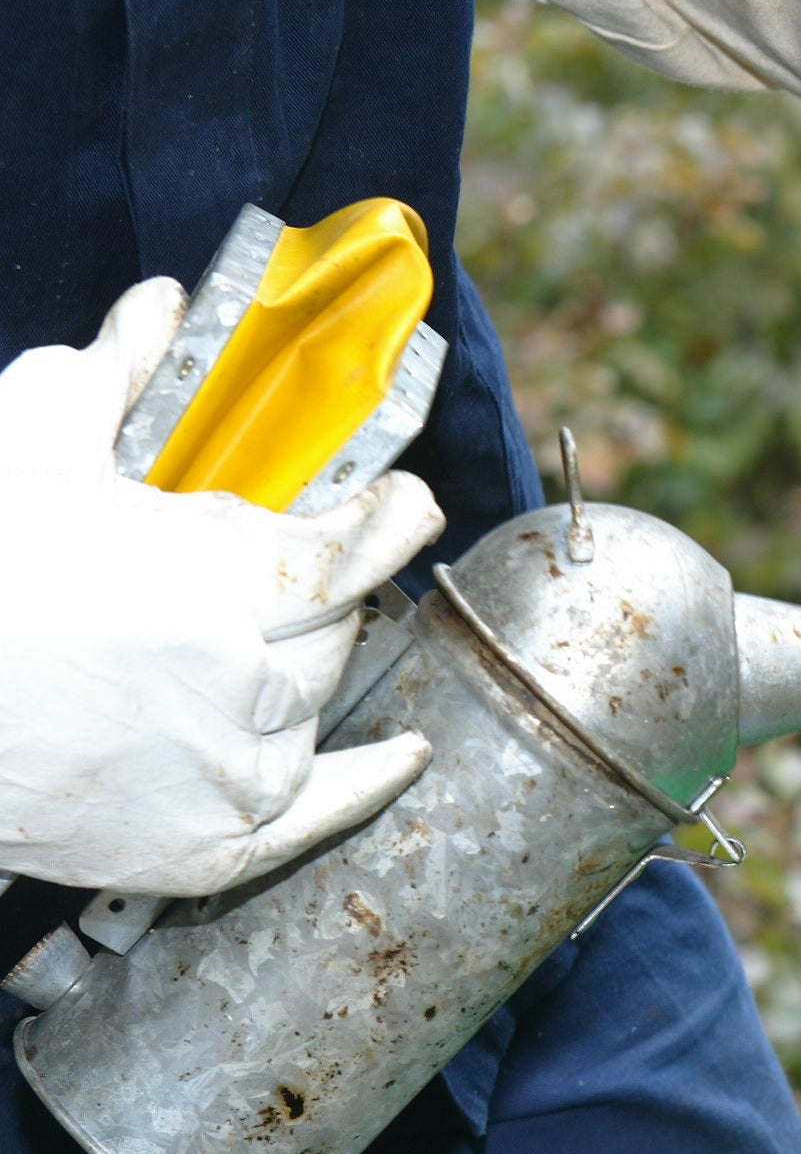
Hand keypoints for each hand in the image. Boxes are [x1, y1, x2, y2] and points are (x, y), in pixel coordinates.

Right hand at [0, 278, 446, 895]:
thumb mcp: (30, 447)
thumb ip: (113, 376)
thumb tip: (165, 306)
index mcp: (214, 578)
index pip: (348, 550)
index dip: (389, 523)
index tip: (409, 504)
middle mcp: (244, 682)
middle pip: (335, 630)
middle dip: (318, 596)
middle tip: (276, 577)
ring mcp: (230, 772)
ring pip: (319, 708)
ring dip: (302, 672)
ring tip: (253, 647)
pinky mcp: (204, 847)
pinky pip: (316, 818)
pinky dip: (364, 785)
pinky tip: (401, 759)